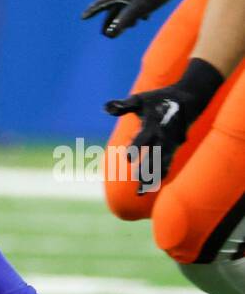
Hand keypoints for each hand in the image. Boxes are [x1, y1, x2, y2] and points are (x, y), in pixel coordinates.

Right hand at [82, 0, 194, 36]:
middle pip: (114, 8)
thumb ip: (125, 20)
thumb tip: (112, 32)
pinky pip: (138, 4)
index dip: (93, 11)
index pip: (103, 4)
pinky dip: (138, 13)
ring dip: (123, 17)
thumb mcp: (139, 8)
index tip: (83, 18)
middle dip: (109, 21)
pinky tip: (145, 16)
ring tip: (124, 28)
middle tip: (105, 32)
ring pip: (127, 6)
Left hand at [106, 58, 222, 190]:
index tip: (127, 158)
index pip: (144, 138)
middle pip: (155, 157)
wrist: (187, 100)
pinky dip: (159, 177)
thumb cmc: (158, 100)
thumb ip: (123, 106)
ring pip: (161, 165)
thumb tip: (106, 107)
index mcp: (153, 125)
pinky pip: (166, 165)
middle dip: (146, 170)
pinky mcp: (173, 150)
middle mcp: (163, 138)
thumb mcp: (139, 100)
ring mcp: (170, 145)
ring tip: (139, 193)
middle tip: (136, 183)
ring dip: (152, 179)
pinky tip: (149, 188)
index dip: (136, 147)